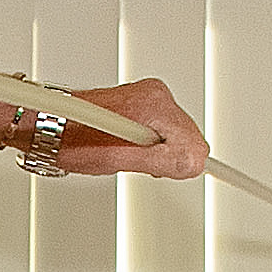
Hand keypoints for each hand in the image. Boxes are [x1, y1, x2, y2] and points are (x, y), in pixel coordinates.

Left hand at [0, 78, 211, 182]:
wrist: (46, 121)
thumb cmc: (71, 137)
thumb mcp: (118, 159)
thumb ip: (161, 161)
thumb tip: (195, 163)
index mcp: (154, 105)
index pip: (195, 144)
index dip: (188, 165)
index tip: (225, 177)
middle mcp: (156, 94)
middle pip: (187, 139)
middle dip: (167, 158)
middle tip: (134, 163)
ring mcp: (149, 95)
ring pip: (175, 135)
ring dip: (156, 151)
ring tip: (123, 152)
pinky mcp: (142, 100)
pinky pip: (162, 129)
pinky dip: (149, 143)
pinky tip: (126, 145)